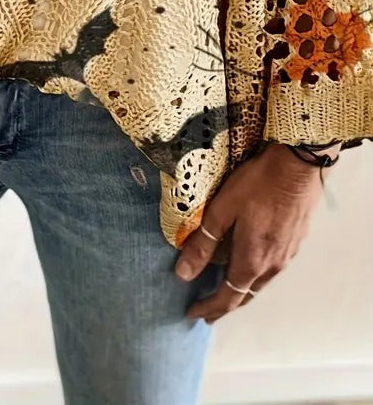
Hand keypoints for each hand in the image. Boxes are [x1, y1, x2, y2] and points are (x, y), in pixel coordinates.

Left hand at [174, 142, 328, 321]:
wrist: (298, 166)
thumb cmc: (256, 184)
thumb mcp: (222, 210)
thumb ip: (203, 243)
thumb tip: (182, 275)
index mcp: (252, 260)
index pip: (228, 297)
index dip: (209, 308)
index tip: (192, 314)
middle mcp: (272, 265)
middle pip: (246, 295)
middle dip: (225, 305)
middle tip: (208, 311)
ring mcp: (287, 254)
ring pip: (261, 283)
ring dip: (242, 291)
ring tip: (226, 291)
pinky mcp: (296, 241)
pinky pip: (272, 268)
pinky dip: (255, 276)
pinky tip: (251, 265)